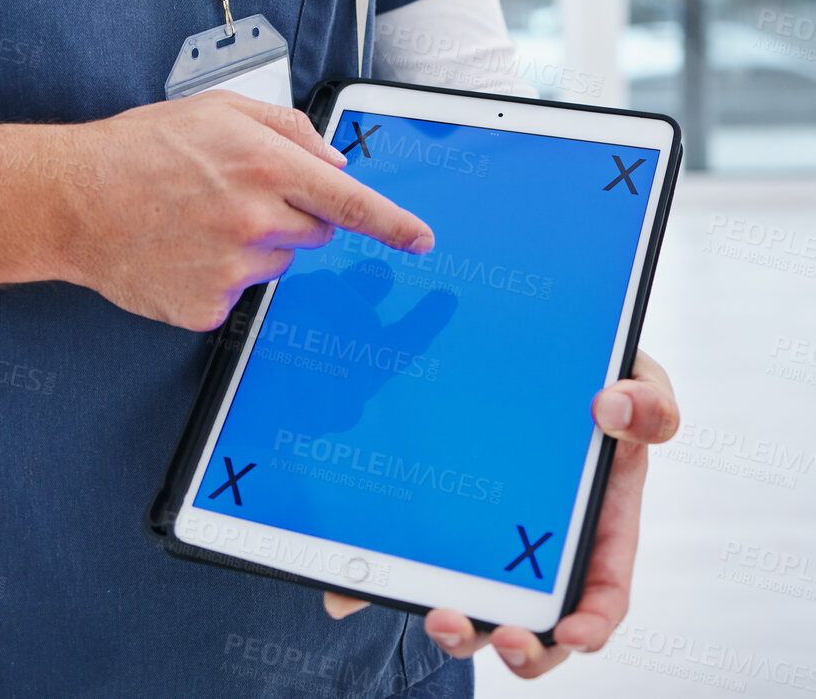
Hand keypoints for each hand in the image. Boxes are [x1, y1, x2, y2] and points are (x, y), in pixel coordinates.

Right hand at [0, 94, 433, 328]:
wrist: (73, 198)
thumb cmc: (139, 149)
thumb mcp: (217, 109)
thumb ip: (286, 129)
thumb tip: (331, 157)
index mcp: (264, 165)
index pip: (350, 200)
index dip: (393, 223)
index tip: (421, 238)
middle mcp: (255, 219)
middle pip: (316, 231)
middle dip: (295, 215)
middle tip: (240, 196)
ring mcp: (232, 267)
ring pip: (278, 261)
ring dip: (255, 243)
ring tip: (199, 219)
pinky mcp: (207, 305)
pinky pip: (238, 292)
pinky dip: (218, 274)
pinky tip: (182, 249)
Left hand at [323, 350, 679, 676]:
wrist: (532, 351)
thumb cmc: (597, 377)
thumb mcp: (637, 378)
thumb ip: (648, 399)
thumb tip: (614, 409)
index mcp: (600, 526)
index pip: (603, 596)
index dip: (590, 624)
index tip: (570, 632)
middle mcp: (543, 546)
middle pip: (536, 625)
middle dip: (519, 646)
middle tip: (498, 634)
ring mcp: (489, 539)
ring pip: (475, 605)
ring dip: (458, 627)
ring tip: (438, 614)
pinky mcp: (439, 523)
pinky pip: (414, 563)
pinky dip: (383, 584)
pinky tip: (348, 589)